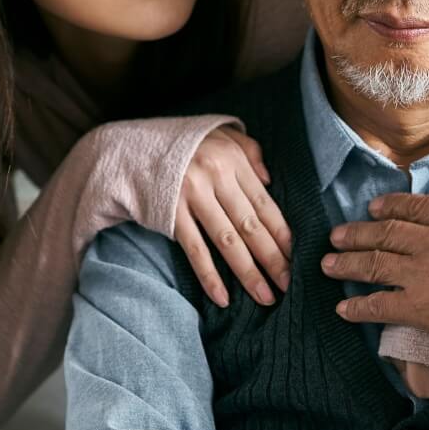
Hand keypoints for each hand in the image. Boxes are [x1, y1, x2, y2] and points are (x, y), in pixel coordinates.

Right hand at [174, 128, 292, 307]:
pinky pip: (194, 249)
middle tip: (289, 285)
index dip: (281, 233)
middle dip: (272, 259)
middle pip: (250, 225)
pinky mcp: (170, 212)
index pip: (264, 203)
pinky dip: (209, 276)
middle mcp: (215, 177)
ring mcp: (191, 196)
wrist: (132, 146)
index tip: (296, 258)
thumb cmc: (183, 142)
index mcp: (231, 159)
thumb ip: (249, 151)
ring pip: (227, 241)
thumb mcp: (220, 132)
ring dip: (248, 273)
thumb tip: (269, 181)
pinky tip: (222, 297)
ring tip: (265, 296)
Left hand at [321, 160, 428, 364]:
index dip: (389, 207)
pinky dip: (359, 309)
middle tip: (336, 236)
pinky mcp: (422, 308)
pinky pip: (380, 306)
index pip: (415, 206)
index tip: (373, 209)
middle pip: (385, 233)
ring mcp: (424, 274)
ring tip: (328, 265)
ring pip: (374, 264)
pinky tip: (343, 311)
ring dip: (347, 264)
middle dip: (357, 233)